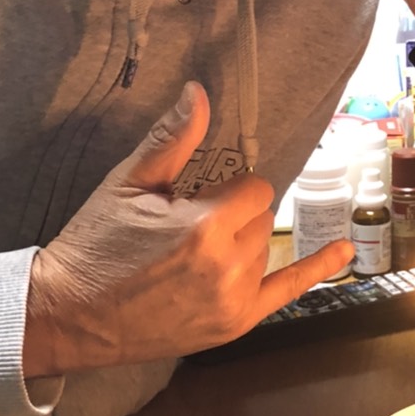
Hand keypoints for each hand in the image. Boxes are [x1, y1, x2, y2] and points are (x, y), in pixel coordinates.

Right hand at [24, 82, 352, 376]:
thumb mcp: (129, 184)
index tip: (195, 199)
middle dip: (231, 215)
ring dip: (241, 244)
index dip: (226, 190)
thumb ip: (173, 139)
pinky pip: (288, 290)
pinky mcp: (233, 325)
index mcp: (204, 225)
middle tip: (185, 229)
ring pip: (263, 249)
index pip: (254, 187)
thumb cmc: (95, 246)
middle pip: (260, 218)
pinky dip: (318, 268)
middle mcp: (226, 264)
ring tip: (192, 257)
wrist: (69, 315)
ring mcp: (233, 299)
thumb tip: (199, 91)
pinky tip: (345, 250)